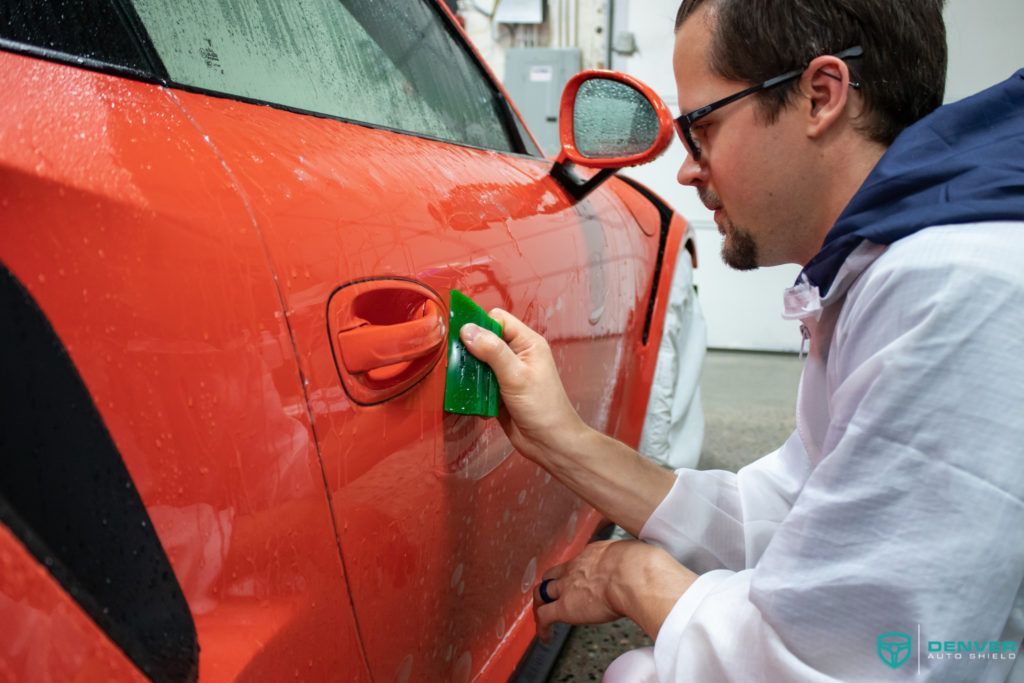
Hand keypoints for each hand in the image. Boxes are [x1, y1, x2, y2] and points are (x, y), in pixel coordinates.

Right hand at [460, 309, 590, 463]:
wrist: (549, 443)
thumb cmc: (541, 407)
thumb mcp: (516, 375)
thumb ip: (492, 351)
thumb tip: (466, 329)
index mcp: (527, 343)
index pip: (498, 320)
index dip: (480, 325)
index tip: (462, 339)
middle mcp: (516, 354)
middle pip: (485, 340)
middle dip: (469, 350)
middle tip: (457, 362)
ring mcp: (506, 373)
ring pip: (478, 362)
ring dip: (469, 371)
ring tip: (461, 381)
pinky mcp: (498, 391)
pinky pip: (478, 382)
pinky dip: (472, 387)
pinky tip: (469, 397)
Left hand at [533, 540, 696, 641]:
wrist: (635, 574)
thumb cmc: (643, 565)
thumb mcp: (638, 554)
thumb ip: (636, 560)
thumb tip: (651, 565)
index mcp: (595, 554)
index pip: (580, 562)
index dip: (577, 572)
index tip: (580, 579)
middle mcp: (577, 567)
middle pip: (554, 574)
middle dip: (552, 583)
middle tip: (553, 594)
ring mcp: (568, 586)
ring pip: (543, 592)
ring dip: (542, 603)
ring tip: (543, 614)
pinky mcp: (565, 607)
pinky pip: (545, 616)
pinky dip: (542, 627)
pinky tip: (545, 637)